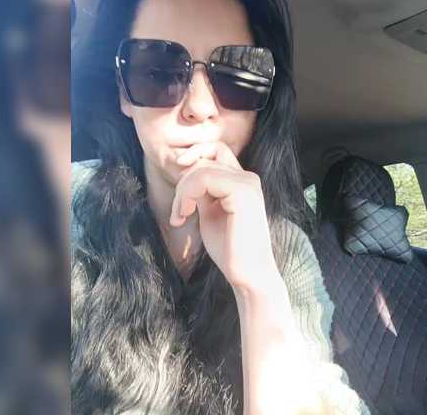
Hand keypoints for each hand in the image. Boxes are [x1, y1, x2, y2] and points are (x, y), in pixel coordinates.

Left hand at [170, 142, 277, 288]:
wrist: (248, 274)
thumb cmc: (229, 248)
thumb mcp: (210, 211)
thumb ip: (202, 191)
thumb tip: (185, 170)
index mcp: (243, 181)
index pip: (215, 151)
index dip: (194, 158)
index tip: (178, 184)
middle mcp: (248, 177)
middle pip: (205, 158)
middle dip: (183, 181)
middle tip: (178, 212)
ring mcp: (247, 183)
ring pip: (201, 168)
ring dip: (182, 191)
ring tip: (180, 216)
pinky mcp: (242, 192)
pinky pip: (204, 178)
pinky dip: (187, 194)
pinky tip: (185, 215)